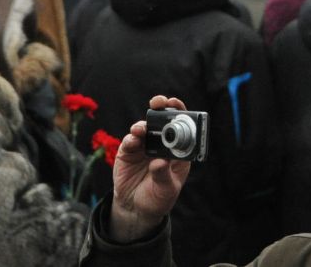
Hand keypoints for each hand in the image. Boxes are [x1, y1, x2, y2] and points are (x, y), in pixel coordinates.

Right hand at [107, 95, 191, 244]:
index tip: (175, 105)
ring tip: (142, 129)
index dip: (179, 112)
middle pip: (162, 120)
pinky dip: (131, 138)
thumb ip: (163, 176)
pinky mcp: (128, 151)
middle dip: (161, 107)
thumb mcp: (166, 190)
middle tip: (159, 102)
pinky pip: (130, 140)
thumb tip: (160, 162)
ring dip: (143, 125)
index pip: (181, 126)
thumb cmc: (158, 198)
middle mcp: (161, 144)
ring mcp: (144, 146)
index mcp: (176, 151)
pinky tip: (133, 141)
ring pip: (144, 127)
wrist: (135, 208)